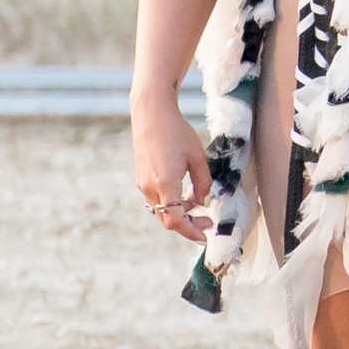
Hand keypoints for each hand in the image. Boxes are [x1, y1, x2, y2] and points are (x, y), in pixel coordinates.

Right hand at [131, 90, 213, 243]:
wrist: (151, 113)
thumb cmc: (176, 131)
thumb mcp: (198, 158)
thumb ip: (203, 184)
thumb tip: (203, 202)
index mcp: (165, 184)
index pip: (175, 221)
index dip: (191, 232)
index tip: (206, 235)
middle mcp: (149, 187)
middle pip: (167, 219)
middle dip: (188, 225)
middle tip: (207, 222)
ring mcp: (142, 183)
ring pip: (161, 210)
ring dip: (179, 212)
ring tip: (197, 204)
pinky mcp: (141, 178)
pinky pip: (156, 199)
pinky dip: (171, 202)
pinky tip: (184, 193)